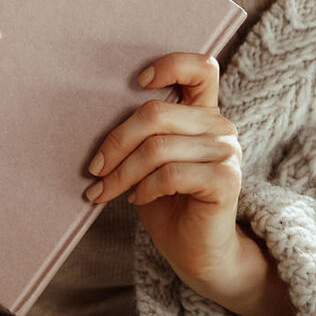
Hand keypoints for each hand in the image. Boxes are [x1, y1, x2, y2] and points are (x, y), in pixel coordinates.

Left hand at [86, 53, 242, 286]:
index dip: (170, 65)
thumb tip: (88, 111)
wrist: (194, 250)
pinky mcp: (227, 180)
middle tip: (94, 170)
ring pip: (158, 148)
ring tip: (105, 191)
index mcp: (202, 112)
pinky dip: (145, 187)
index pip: (201, 68)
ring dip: (122, 173)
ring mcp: (227, 152)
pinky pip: (172, 174)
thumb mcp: (146, 159)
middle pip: (155, 114)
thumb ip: (139, 132)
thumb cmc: (165, 200)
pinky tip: (136, 198)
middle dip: (115, 143)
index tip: (138, 82)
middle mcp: (220, 126)